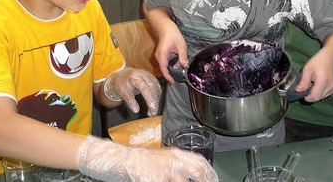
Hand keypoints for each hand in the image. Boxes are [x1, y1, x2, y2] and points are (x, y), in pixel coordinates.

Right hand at [78, 136, 217, 181]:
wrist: (120, 159)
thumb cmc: (141, 160)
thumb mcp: (162, 158)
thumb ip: (178, 165)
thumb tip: (193, 175)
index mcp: (176, 154)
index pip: (200, 162)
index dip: (210, 173)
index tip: (213, 180)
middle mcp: (172, 161)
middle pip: (198, 171)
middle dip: (205, 180)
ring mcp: (163, 172)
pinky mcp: (152, 180)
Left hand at [104, 68, 161, 115]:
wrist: (121, 75)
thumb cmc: (121, 83)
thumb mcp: (122, 92)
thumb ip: (129, 101)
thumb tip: (136, 110)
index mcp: (135, 77)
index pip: (146, 89)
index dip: (150, 100)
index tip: (152, 110)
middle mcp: (144, 75)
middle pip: (153, 90)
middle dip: (154, 103)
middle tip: (152, 113)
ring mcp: (149, 76)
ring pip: (157, 89)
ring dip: (156, 101)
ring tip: (152, 110)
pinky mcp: (152, 78)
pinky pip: (157, 88)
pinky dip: (157, 97)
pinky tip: (153, 104)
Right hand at [154, 26, 187, 83]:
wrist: (165, 26)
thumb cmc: (172, 34)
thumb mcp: (181, 45)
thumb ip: (182, 56)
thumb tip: (184, 66)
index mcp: (162, 54)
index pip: (163, 68)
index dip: (168, 76)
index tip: (172, 82)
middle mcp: (158, 56)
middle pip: (164, 68)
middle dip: (171, 72)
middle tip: (180, 74)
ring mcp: (159, 55)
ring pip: (165, 65)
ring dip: (172, 66)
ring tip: (180, 63)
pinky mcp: (161, 54)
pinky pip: (165, 61)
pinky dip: (171, 63)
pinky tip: (177, 59)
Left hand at [299, 51, 332, 101]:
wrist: (331, 57)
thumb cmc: (318, 61)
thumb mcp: (307, 69)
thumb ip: (303, 81)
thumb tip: (298, 91)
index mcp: (323, 81)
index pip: (314, 97)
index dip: (307, 96)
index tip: (303, 89)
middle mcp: (330, 87)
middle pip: (317, 98)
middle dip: (310, 94)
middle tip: (308, 83)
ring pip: (321, 97)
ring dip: (315, 93)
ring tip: (313, 82)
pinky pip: (324, 95)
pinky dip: (319, 92)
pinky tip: (318, 84)